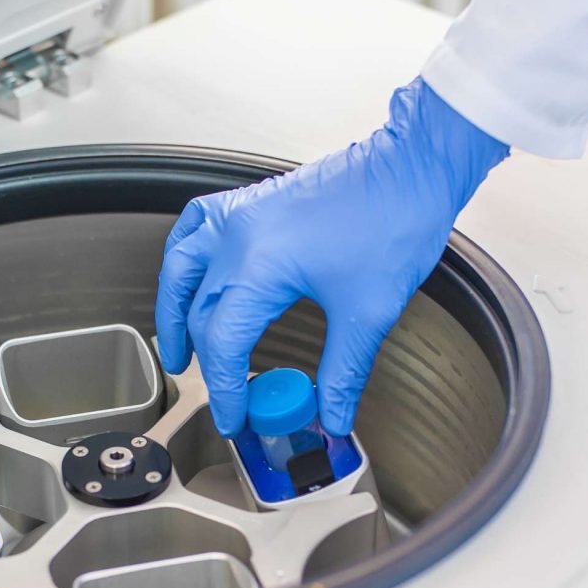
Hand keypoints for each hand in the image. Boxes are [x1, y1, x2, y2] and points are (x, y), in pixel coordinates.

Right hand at [155, 77, 507, 436]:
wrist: (413, 168)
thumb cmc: (394, 222)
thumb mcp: (367, 313)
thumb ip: (342, 373)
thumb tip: (333, 414)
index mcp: (259, 266)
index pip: (222, 343)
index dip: (225, 390)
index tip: (235, 419)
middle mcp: (238, 236)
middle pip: (198, 312)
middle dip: (205, 362)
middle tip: (223, 396)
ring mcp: (241, 214)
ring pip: (180, 268)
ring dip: (174, 311)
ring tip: (178, 347)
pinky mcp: (253, 201)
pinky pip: (196, 228)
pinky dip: (185, 258)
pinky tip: (189, 276)